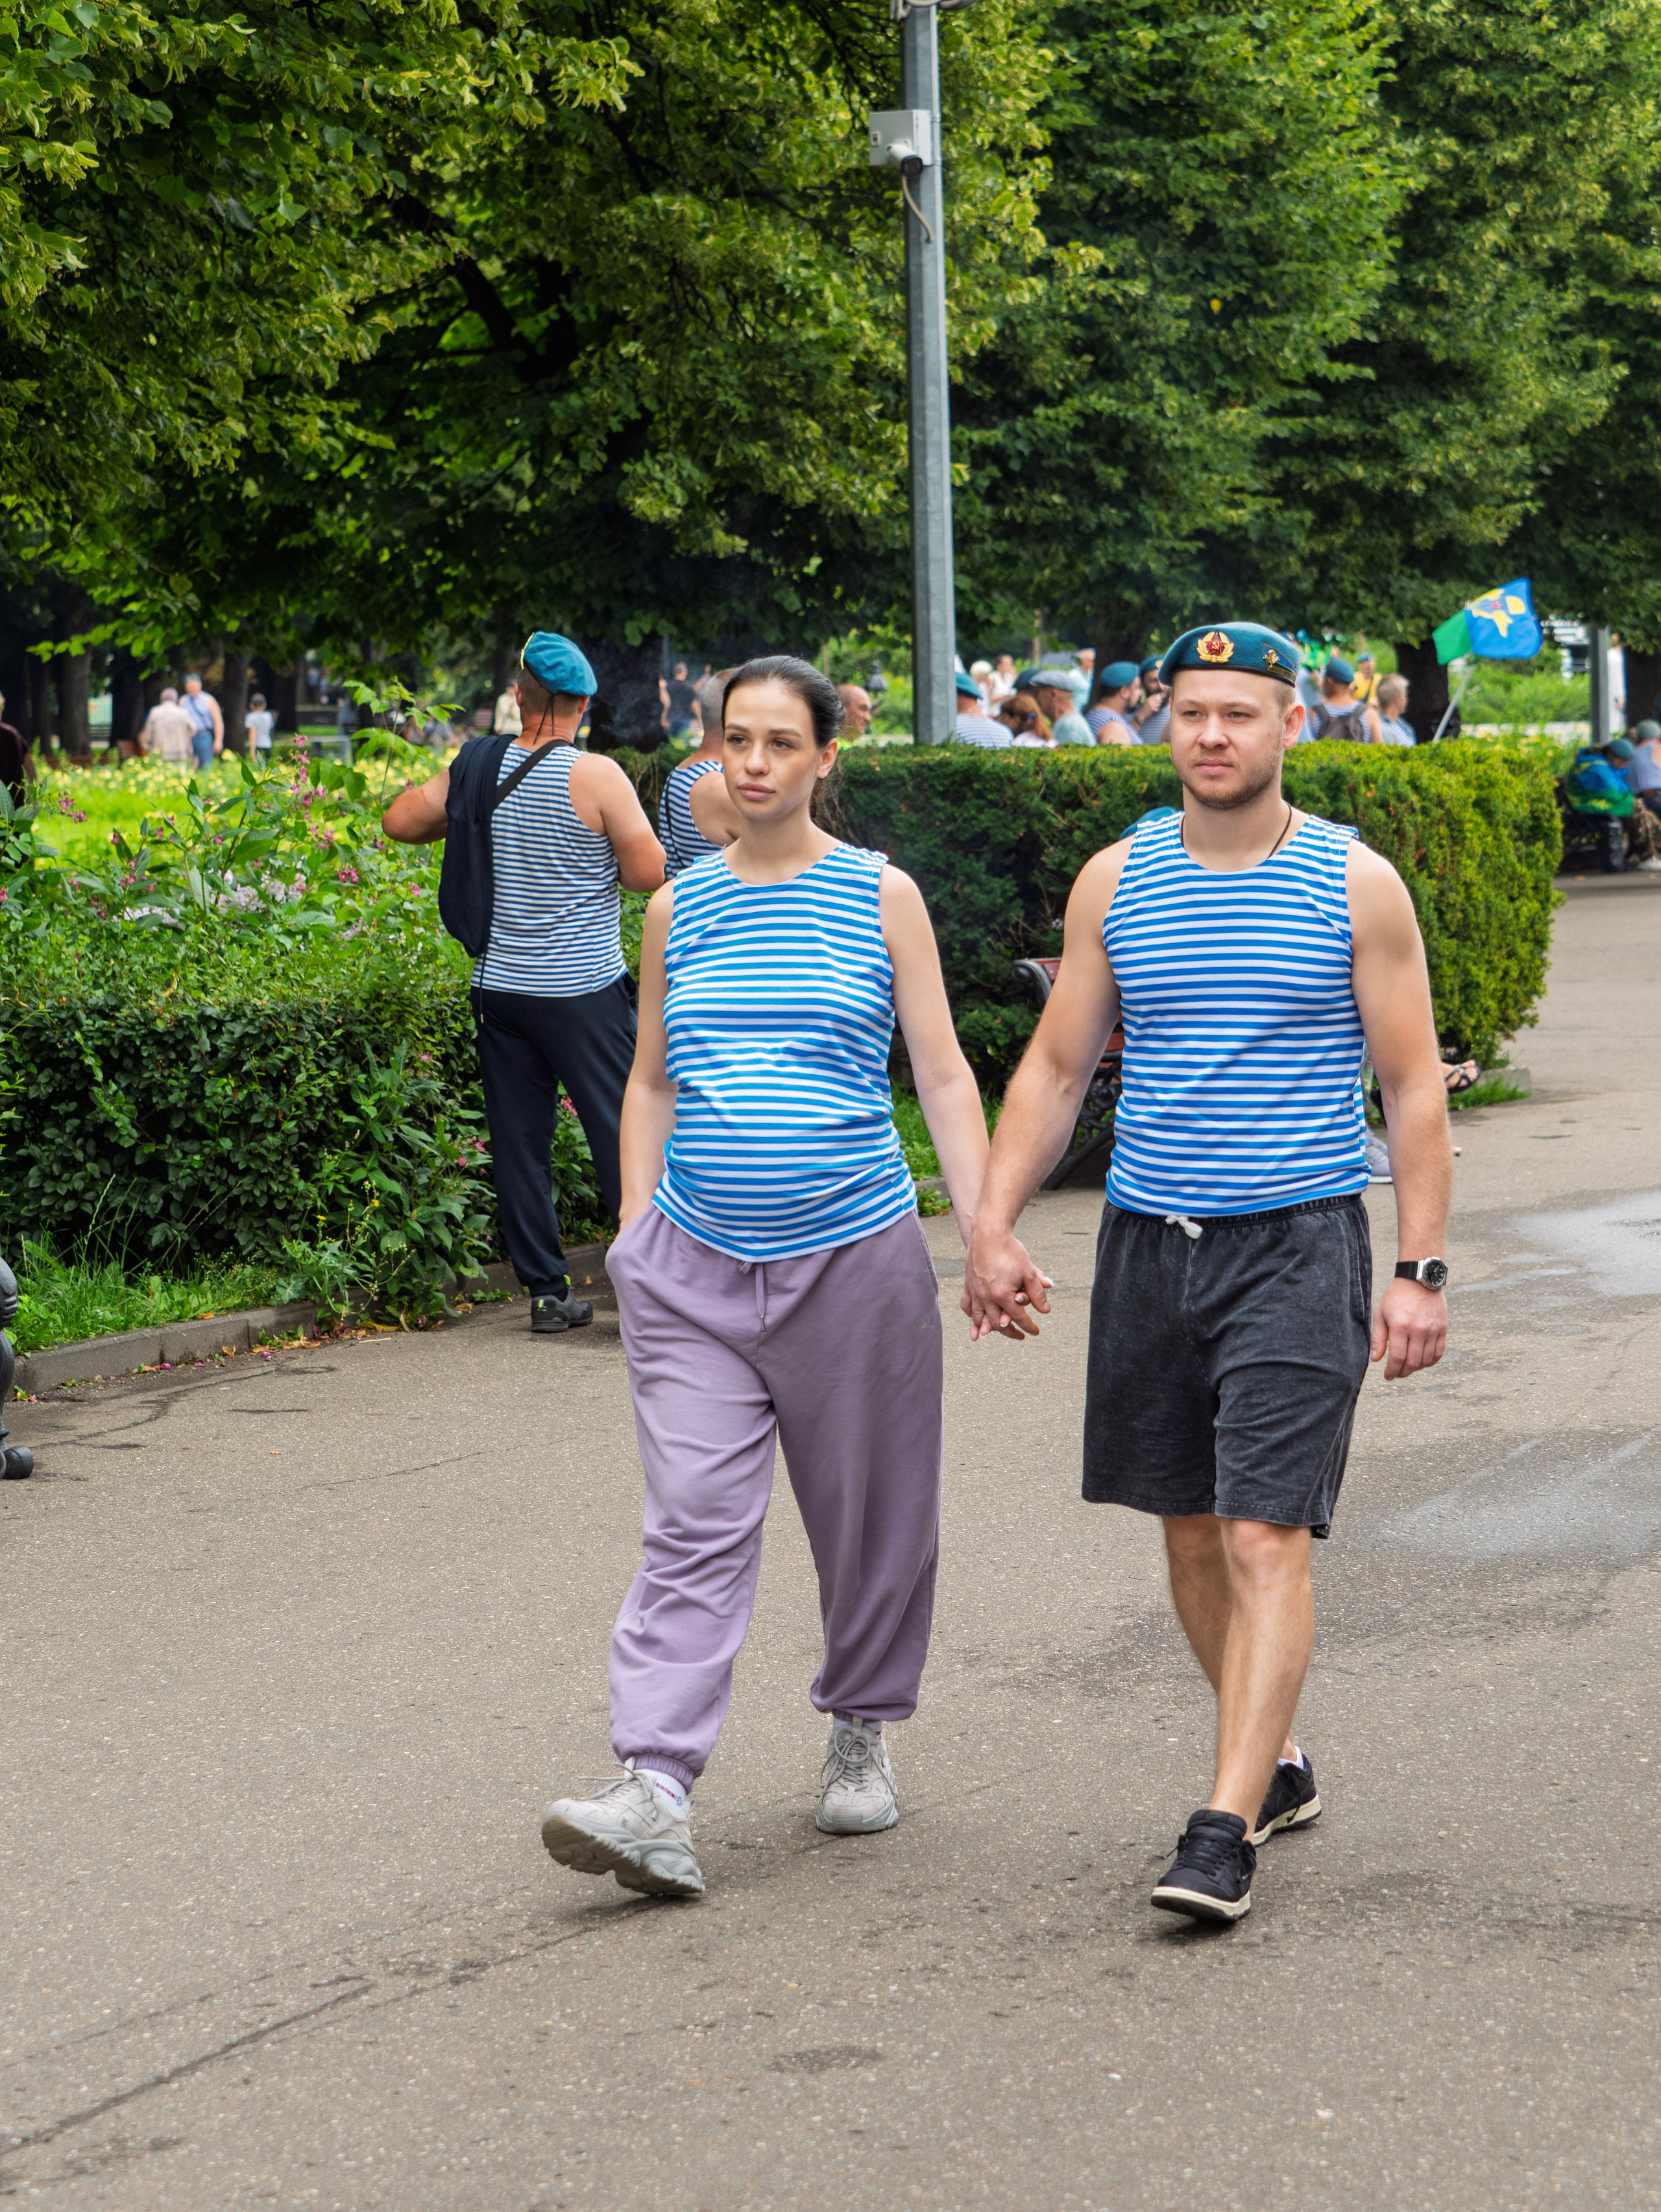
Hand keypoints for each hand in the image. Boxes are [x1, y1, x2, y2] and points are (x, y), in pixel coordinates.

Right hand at [962, 1222, 1053, 1342]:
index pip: (1019, 1317)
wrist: (989, 1234)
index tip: (1035, 1331)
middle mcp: (986, 1297)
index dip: (1029, 1326)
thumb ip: (1037, 1293)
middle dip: (1010, 1332)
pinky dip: (970, 1315)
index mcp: (1002, 1295)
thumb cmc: (1010, 1251)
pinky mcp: (968, 1285)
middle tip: (1019, 1335)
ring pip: (979, 1318)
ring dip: (986, 1329)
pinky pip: (967, 1305)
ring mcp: (975, 1292)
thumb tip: (1045, 1311)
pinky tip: (974, 1319)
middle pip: (997, 1323)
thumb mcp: (1029, 1272)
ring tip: (990, 1335)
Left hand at [1371, 1278, 1446, 1378]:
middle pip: (1412, 1363)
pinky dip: (1430, 1362)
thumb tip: (1376, 1360)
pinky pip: (1438, 1353)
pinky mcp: (1442, 1328)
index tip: (1388, 1376)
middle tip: (1396, 1373)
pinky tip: (1421, 1362)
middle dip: (1402, 1373)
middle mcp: (1418, 1330)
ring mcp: (1433, 1330)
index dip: (1392, 1371)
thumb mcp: (1380, 1314)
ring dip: (1416, 1369)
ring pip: (1426, 1360)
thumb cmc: (1396, 1297)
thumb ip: (1378, 1338)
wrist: (1419, 1280)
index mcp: (1400, 1326)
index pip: (1397, 1358)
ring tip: (1407, 1367)